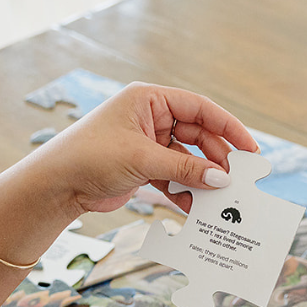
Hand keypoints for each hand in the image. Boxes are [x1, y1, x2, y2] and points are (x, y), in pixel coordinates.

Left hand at [28, 82, 258, 217]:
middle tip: (234, 180)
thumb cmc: (91, 157)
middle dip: (215, 158)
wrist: (57, 185)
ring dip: (201, 177)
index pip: (200, 107)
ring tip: (217, 197)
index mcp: (149, 100)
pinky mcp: (143, 167)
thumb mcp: (143, 159)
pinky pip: (173, 176)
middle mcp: (150, 118)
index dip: (228, 126)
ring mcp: (147, 143)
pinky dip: (184, 190)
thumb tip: (221, 178)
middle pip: (197, 134)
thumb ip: (185, 167)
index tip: (249, 147)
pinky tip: (194, 206)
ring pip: (187, 158)